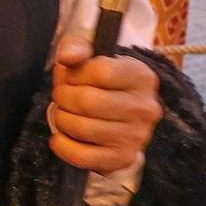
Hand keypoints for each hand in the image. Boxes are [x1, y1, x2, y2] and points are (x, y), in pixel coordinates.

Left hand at [49, 37, 161, 173]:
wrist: (116, 116)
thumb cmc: (98, 81)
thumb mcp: (90, 54)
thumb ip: (77, 47)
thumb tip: (67, 56)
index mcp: (142, 76)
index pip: (101, 71)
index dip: (76, 74)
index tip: (71, 78)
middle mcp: (145, 107)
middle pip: (88, 102)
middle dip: (63, 98)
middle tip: (62, 98)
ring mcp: (137, 136)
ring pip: (83, 128)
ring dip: (61, 120)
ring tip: (63, 114)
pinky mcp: (123, 158)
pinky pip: (83, 157)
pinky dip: (63, 147)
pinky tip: (59, 138)